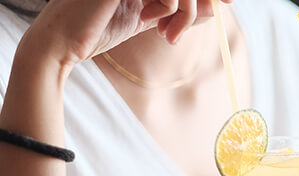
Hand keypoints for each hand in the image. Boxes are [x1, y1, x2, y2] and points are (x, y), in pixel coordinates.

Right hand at [20, 0, 233, 70]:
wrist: (65, 42)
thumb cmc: (98, 30)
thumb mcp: (146, 19)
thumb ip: (175, 10)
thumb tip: (211, 7)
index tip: (226, 3)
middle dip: (195, 4)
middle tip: (179, 32)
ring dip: (183, 13)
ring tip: (167, 35)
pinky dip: (170, 10)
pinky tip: (152, 24)